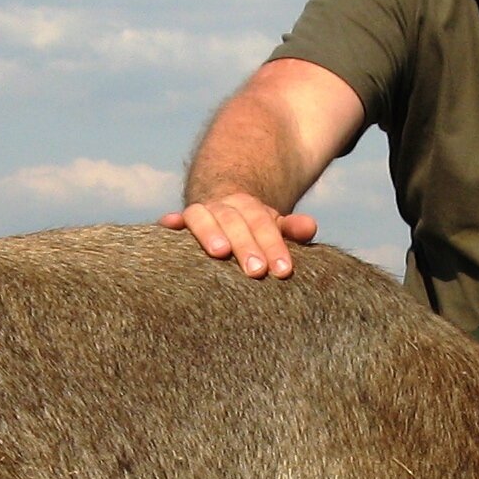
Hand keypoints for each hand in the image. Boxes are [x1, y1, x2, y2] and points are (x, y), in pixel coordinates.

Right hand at [162, 194, 318, 278]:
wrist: (222, 207)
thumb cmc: (253, 231)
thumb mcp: (275, 228)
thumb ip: (292, 229)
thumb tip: (309, 227)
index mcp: (250, 208)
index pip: (263, 224)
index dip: (274, 245)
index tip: (283, 270)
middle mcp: (224, 207)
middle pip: (235, 221)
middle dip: (246, 245)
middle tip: (257, 271)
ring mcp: (201, 213)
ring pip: (203, 216)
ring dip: (210, 232)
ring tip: (220, 252)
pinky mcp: (180, 223)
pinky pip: (175, 219)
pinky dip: (171, 220)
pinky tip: (168, 224)